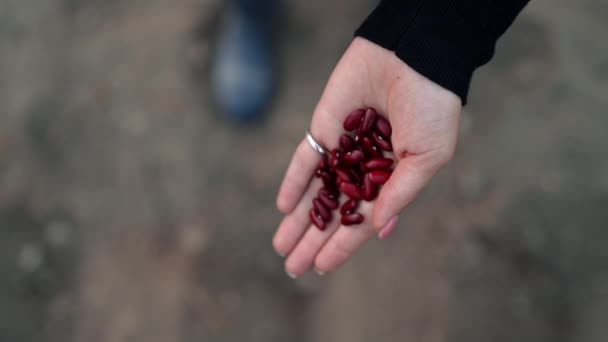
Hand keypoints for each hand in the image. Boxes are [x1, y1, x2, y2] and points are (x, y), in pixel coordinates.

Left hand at [273, 37, 460, 276]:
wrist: (412, 56)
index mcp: (392, 179)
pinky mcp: (325, 128)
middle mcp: (364, 169)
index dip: (342, 245)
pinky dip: (293, 181)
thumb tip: (378, 228)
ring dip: (298, 219)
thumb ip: (400, 193)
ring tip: (280, 246)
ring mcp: (342, 150)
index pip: (362, 221)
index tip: (321, 268)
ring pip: (315, 191)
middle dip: (313, 240)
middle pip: (333, 212)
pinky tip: (283, 206)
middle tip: (292, 267)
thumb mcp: (428, 157)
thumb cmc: (431, 108)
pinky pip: (305, 159)